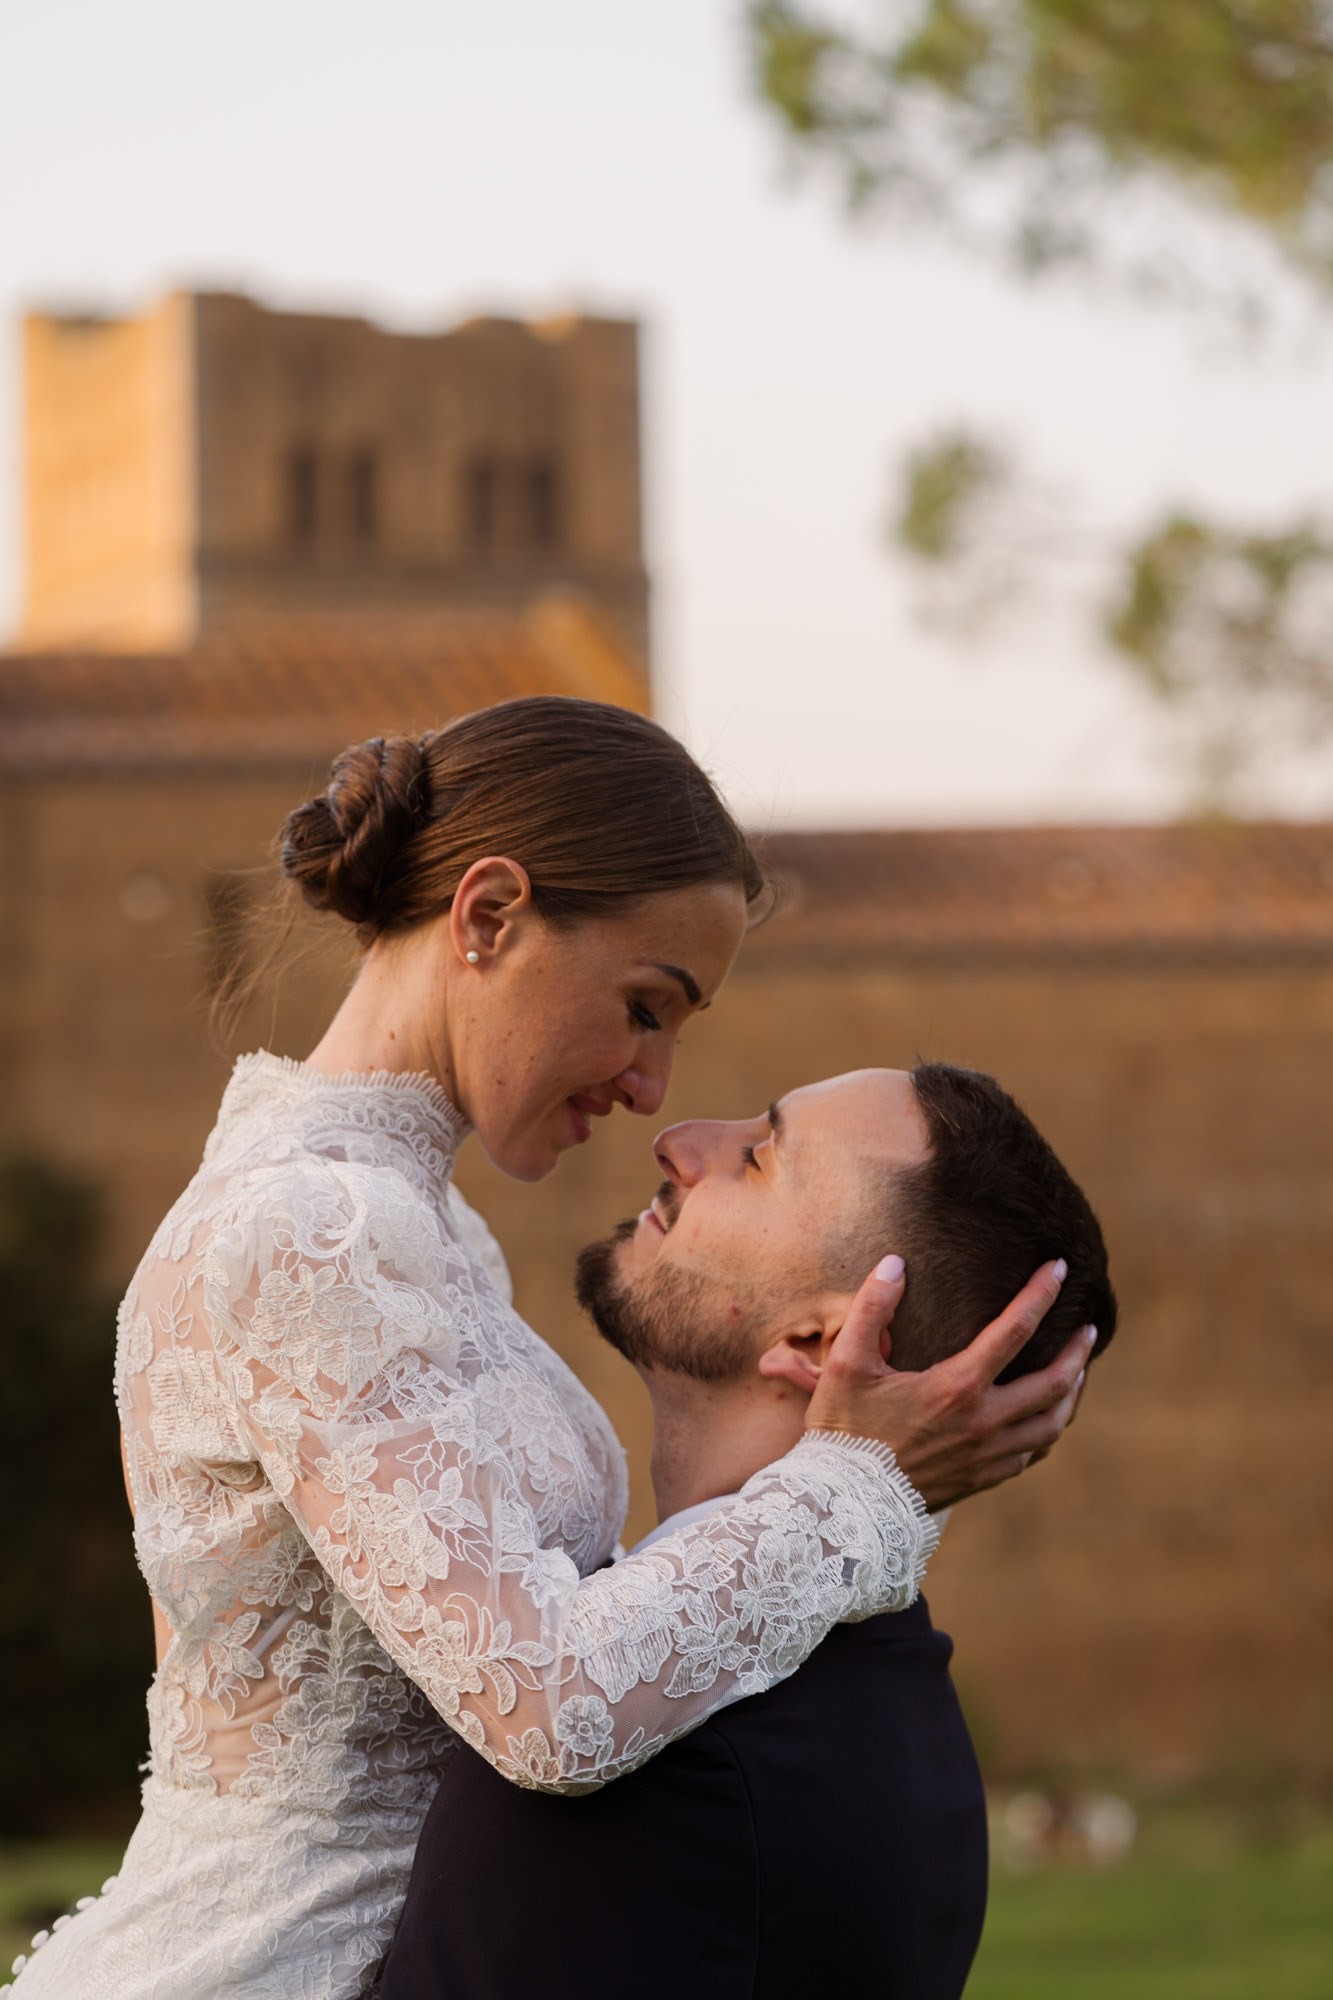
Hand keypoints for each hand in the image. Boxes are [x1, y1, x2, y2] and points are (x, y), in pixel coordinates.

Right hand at [804, 1254, 1095, 1511]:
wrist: (844, 1504)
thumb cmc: (843, 1430)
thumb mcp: (847, 1362)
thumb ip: (872, 1307)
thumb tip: (895, 1263)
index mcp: (957, 1387)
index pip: (1015, 1330)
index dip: (1041, 1293)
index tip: (1060, 1268)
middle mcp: (984, 1422)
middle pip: (1054, 1383)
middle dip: (1077, 1351)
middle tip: (1088, 1327)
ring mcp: (987, 1456)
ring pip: (1052, 1424)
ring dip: (1071, 1394)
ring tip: (1077, 1373)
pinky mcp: (981, 1480)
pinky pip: (1030, 1454)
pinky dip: (1045, 1430)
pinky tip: (1044, 1420)